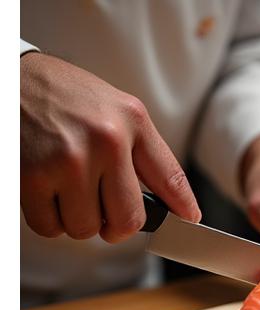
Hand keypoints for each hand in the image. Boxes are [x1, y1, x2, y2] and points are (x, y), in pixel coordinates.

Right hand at [20, 53, 200, 242]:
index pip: (170, 178)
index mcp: (131, 121)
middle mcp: (106, 140)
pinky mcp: (32, 177)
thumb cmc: (66, 97)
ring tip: (69, 189)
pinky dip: (50, 220)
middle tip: (105, 212)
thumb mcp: (117, 109)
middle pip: (127, 220)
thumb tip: (170, 203)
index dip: (183, 207)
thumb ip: (143, 151)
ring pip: (86, 229)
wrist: (11, 79)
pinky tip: (47, 192)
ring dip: (78, 220)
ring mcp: (68, 161)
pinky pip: (51, 228)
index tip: (189, 221)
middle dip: (116, 225)